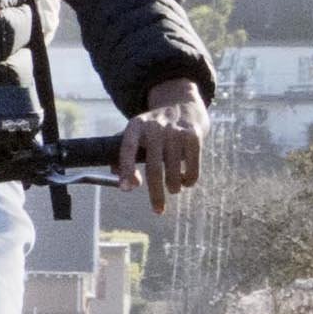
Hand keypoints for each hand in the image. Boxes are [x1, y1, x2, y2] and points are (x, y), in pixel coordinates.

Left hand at [122, 87, 210, 203]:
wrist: (183, 103)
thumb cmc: (154, 127)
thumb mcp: (136, 133)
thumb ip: (123, 155)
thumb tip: (119, 181)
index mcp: (136, 126)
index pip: (127, 148)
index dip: (126, 169)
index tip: (126, 189)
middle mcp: (155, 127)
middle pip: (153, 167)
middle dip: (155, 193)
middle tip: (157, 210)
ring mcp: (175, 131)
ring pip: (174, 170)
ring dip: (174, 187)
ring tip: (173, 189)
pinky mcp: (193, 135)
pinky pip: (192, 166)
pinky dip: (189, 179)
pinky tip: (186, 181)